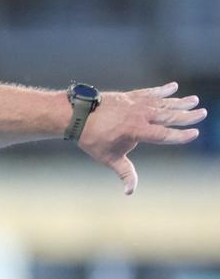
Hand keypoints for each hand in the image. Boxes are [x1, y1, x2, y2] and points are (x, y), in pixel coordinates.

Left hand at [79, 82, 206, 194]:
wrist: (76, 116)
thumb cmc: (92, 139)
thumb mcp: (109, 158)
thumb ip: (125, 173)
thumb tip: (130, 192)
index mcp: (137, 131)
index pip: (164, 134)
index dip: (180, 135)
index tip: (195, 133)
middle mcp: (139, 115)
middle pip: (168, 115)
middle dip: (186, 115)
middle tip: (203, 112)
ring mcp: (135, 104)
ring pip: (162, 102)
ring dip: (179, 102)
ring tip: (194, 100)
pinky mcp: (129, 96)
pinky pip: (149, 92)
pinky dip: (162, 90)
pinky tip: (174, 86)